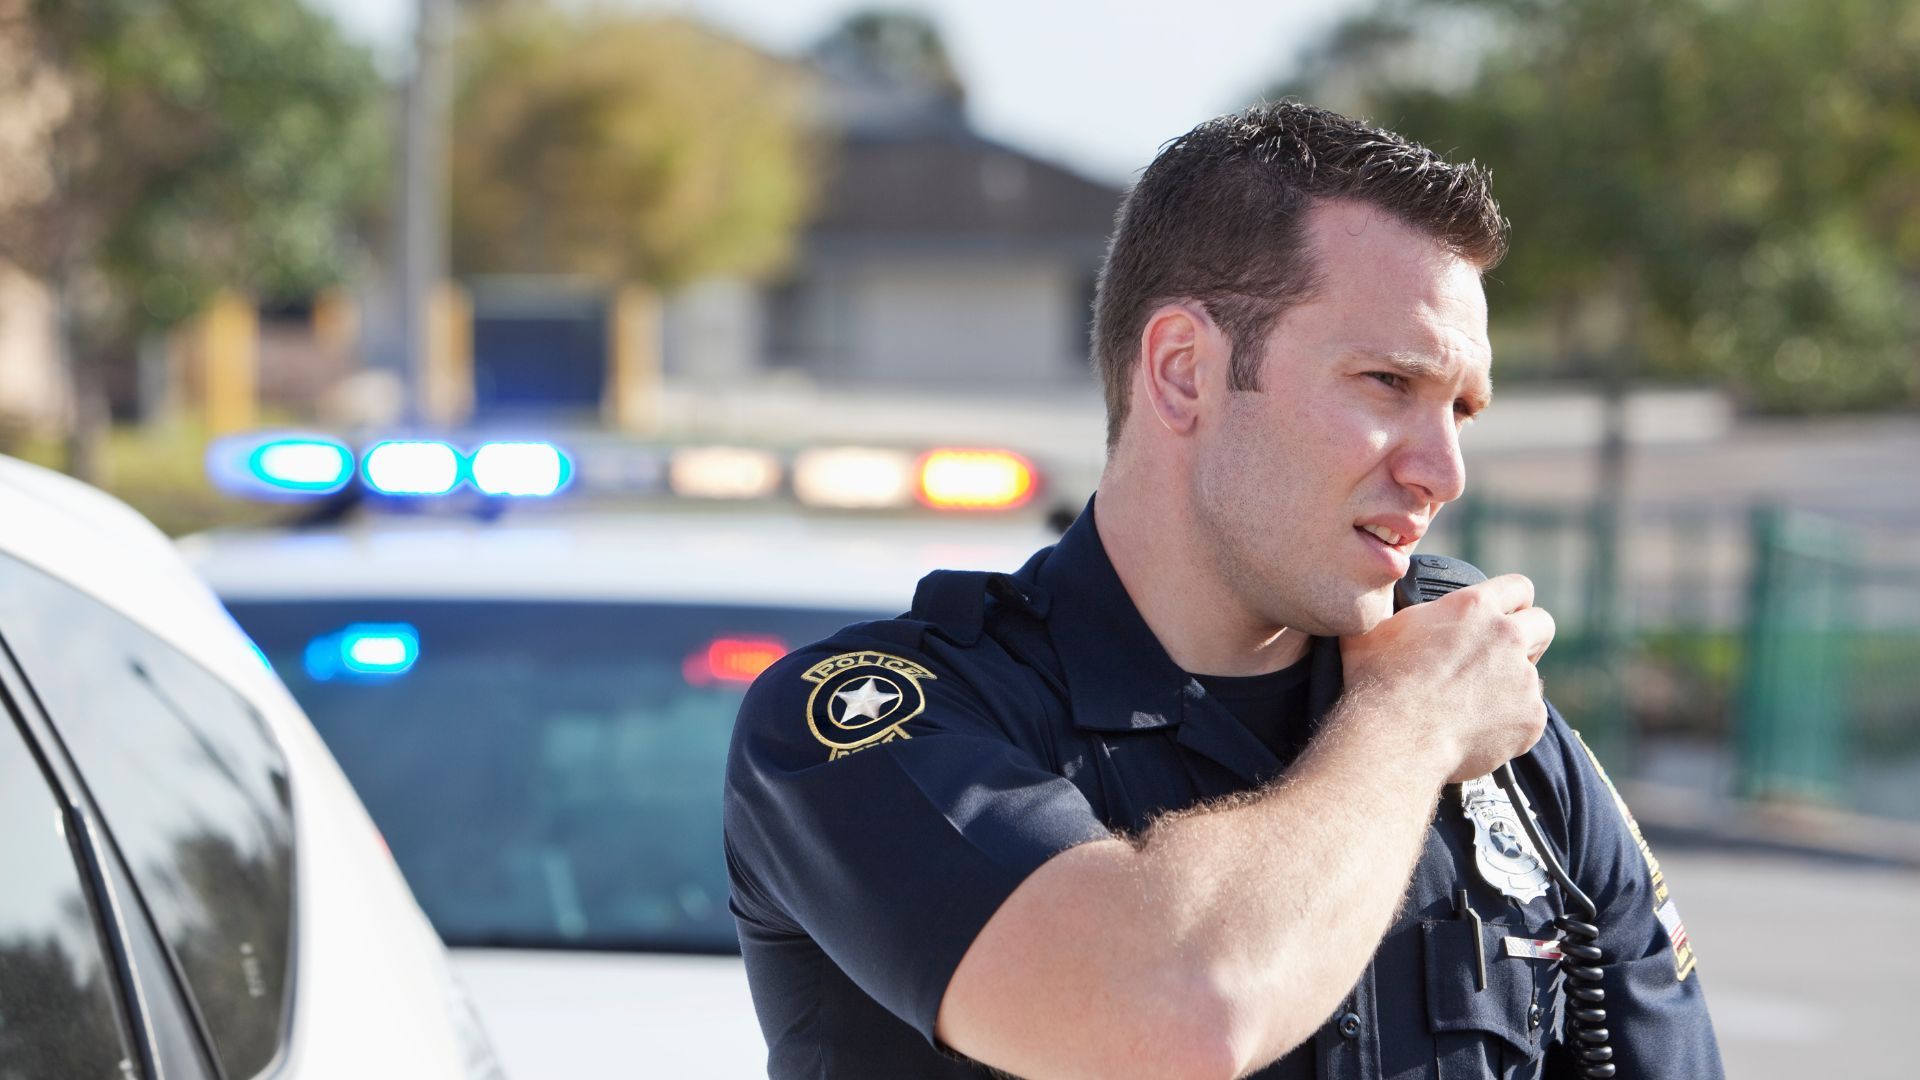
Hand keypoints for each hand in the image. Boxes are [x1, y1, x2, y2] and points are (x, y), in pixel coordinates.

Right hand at [1338, 574, 1553, 782]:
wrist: (1394, 737)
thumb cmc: (1377, 681)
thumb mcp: (1375, 628)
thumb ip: (1395, 611)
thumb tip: (1379, 601)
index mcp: (1474, 607)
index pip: (1517, 587)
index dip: (1512, 601)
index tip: (1505, 614)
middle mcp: (1507, 636)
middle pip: (1543, 624)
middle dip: (1529, 637)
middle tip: (1502, 657)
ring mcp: (1524, 679)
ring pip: (1533, 676)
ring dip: (1513, 685)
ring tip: (1476, 704)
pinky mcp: (1531, 717)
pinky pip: (1529, 716)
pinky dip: (1510, 723)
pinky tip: (1479, 730)